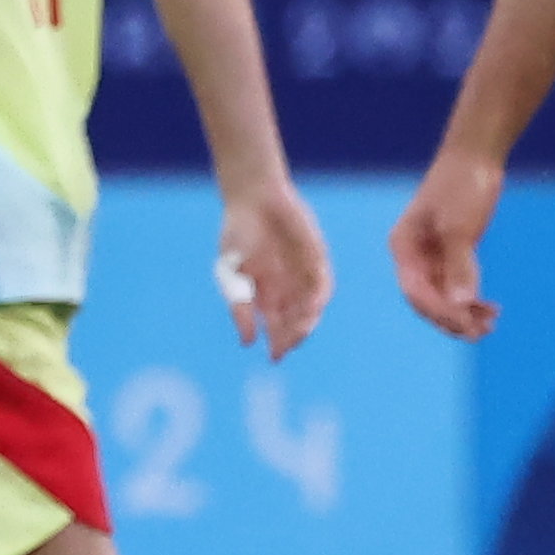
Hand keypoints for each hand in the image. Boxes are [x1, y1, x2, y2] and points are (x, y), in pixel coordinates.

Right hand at [218, 181, 333, 356]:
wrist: (254, 197)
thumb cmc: (238, 234)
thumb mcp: (231, 273)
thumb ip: (239, 306)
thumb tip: (247, 342)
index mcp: (266, 294)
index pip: (276, 327)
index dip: (277, 343)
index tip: (274, 357)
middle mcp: (288, 288)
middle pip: (296, 321)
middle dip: (292, 336)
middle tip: (286, 346)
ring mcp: (304, 274)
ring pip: (311, 307)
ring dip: (307, 321)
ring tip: (300, 330)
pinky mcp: (317, 259)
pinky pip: (323, 284)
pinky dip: (319, 298)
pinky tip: (312, 306)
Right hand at [387, 152, 501, 340]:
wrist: (475, 157)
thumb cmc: (460, 186)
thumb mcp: (458, 227)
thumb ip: (458, 266)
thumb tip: (461, 303)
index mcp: (403, 247)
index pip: (415, 292)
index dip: (439, 312)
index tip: (465, 325)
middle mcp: (413, 255)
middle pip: (428, 298)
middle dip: (452, 318)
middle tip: (479, 334)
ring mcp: (433, 254)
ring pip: (445, 294)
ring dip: (465, 312)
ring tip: (490, 326)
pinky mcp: (452, 250)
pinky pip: (458, 283)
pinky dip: (473, 297)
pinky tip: (491, 308)